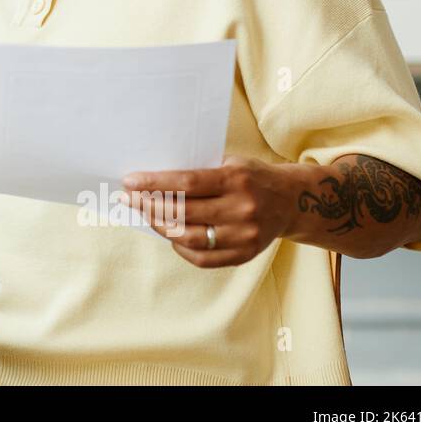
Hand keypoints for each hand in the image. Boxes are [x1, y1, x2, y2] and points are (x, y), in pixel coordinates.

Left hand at [120, 155, 297, 267]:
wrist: (291, 201)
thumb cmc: (251, 177)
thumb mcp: (229, 163)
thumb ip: (199, 172)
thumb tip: (152, 182)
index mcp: (236, 179)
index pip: (186, 183)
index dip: (154, 183)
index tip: (129, 182)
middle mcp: (242, 209)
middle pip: (184, 212)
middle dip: (149, 205)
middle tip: (129, 199)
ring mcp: (244, 235)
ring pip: (189, 238)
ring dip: (160, 226)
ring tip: (147, 215)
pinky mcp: (245, 255)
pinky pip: (203, 258)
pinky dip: (180, 248)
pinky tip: (169, 234)